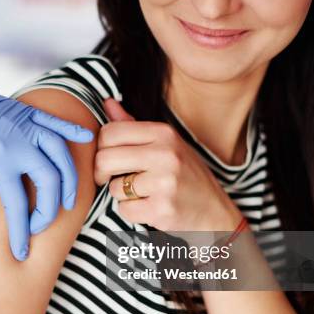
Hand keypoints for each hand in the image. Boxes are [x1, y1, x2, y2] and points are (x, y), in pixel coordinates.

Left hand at [0, 44, 93, 259]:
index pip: (17, 204)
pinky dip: (72, 131)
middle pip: (49, 180)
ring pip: (60, 153)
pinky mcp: (24, 110)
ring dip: (69, 178)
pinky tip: (87, 139)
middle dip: (50, 209)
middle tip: (40, 227)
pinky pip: (55, 122)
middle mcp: (19, 138)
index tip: (20, 252)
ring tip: (69, 200)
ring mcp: (25, 122)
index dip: (20, 232)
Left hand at [95, 99, 242, 231]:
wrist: (213, 211)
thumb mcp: (165, 143)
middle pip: (105, 159)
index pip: (110, 132)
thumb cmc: (184, 175)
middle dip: (102, 173)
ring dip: (122, 194)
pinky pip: (125, 210)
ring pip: (114, 188)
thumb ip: (132, 124)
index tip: (108, 159)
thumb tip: (107, 102)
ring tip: (143, 192)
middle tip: (111, 178)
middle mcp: (165, 154)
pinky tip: (149, 207)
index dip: (100, 148)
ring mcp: (165, 182)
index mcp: (164, 133)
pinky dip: (132, 212)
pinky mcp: (162, 209)